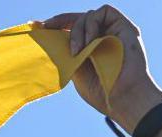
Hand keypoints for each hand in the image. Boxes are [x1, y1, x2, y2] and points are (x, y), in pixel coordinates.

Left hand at [41, 5, 161, 132]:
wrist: (123, 99)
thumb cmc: (102, 92)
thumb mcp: (76, 71)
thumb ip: (66, 54)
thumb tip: (48, 39)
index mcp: (90, 48)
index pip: (71, 30)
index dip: (56, 25)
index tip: (37, 25)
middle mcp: (102, 38)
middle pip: (78, 20)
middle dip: (60, 20)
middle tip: (46, 27)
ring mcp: (113, 32)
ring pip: (88, 16)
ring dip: (77, 31)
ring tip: (77, 51)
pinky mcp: (124, 27)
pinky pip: (104, 12)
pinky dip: (92, 24)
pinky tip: (90, 42)